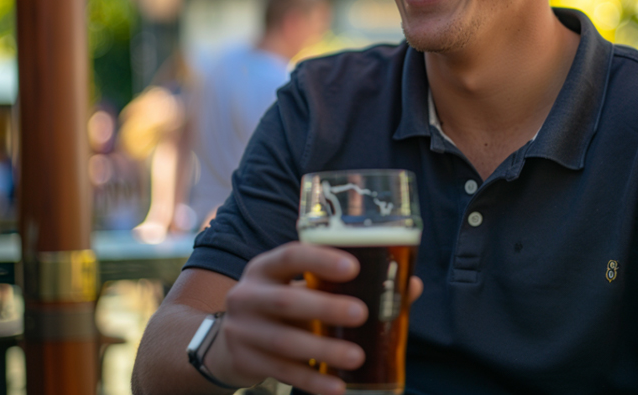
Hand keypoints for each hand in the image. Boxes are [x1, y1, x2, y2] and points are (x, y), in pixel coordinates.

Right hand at [206, 242, 422, 394]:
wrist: (226, 342)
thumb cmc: (281, 306)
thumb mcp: (299, 287)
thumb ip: (345, 285)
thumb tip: (410, 285)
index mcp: (265, 268)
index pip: (290, 256)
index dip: (320, 260)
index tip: (354, 266)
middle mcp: (248, 295)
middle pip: (285, 301)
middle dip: (325, 307)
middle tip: (362, 312)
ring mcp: (242, 330)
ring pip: (285, 343)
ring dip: (324, 350)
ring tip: (357, 357)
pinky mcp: (245, 361)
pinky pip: (282, 373)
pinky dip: (312, 381)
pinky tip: (338, 387)